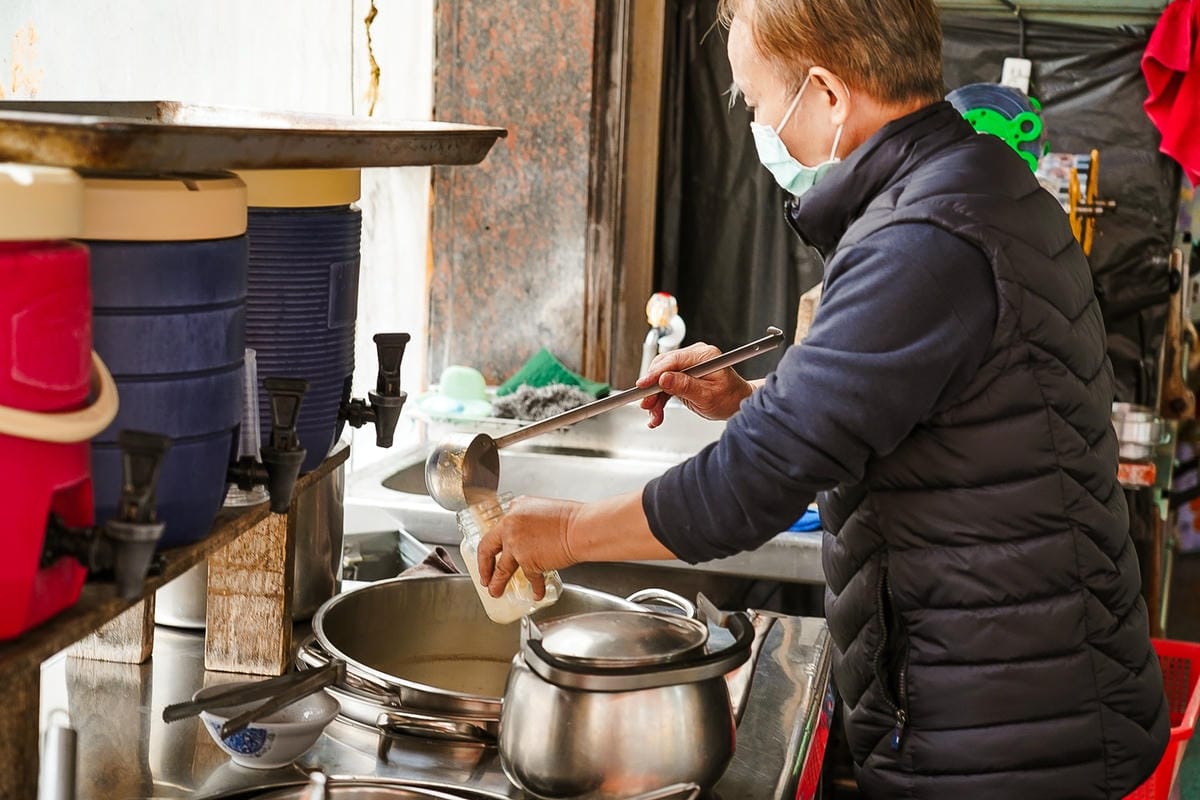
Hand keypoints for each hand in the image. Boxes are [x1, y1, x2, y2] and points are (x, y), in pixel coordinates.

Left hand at [477, 496, 579, 599]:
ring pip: (502, 568)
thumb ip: (529, 521)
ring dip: (498, 582)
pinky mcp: (527, 561)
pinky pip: (530, 578)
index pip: (499, 527)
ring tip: (496, 591)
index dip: (495, 541)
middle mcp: (510, 525)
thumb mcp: (543, 510)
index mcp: (515, 509)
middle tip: (484, 575)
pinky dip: (535, 587)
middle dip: (484, 565)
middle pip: (487, 547)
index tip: (492, 550)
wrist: (581, 528)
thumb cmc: (572, 517)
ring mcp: (516, 544)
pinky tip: (536, 593)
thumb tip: (528, 536)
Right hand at [635, 342, 753, 427]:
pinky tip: (657, 413)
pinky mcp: (684, 375)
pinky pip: (667, 385)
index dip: (655, 373)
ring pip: (662, 378)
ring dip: (656, 398)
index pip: (673, 360)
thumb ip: (685, 387)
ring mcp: (689, 365)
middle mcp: (695, 356)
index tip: (642, 386)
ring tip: (654, 416)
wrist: (737, 404)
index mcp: (704, 356)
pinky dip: (661, 399)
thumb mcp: (707, 396)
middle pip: (663, 368)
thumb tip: (664, 379)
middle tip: (647, 406)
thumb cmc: (730, 398)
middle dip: (653, 389)